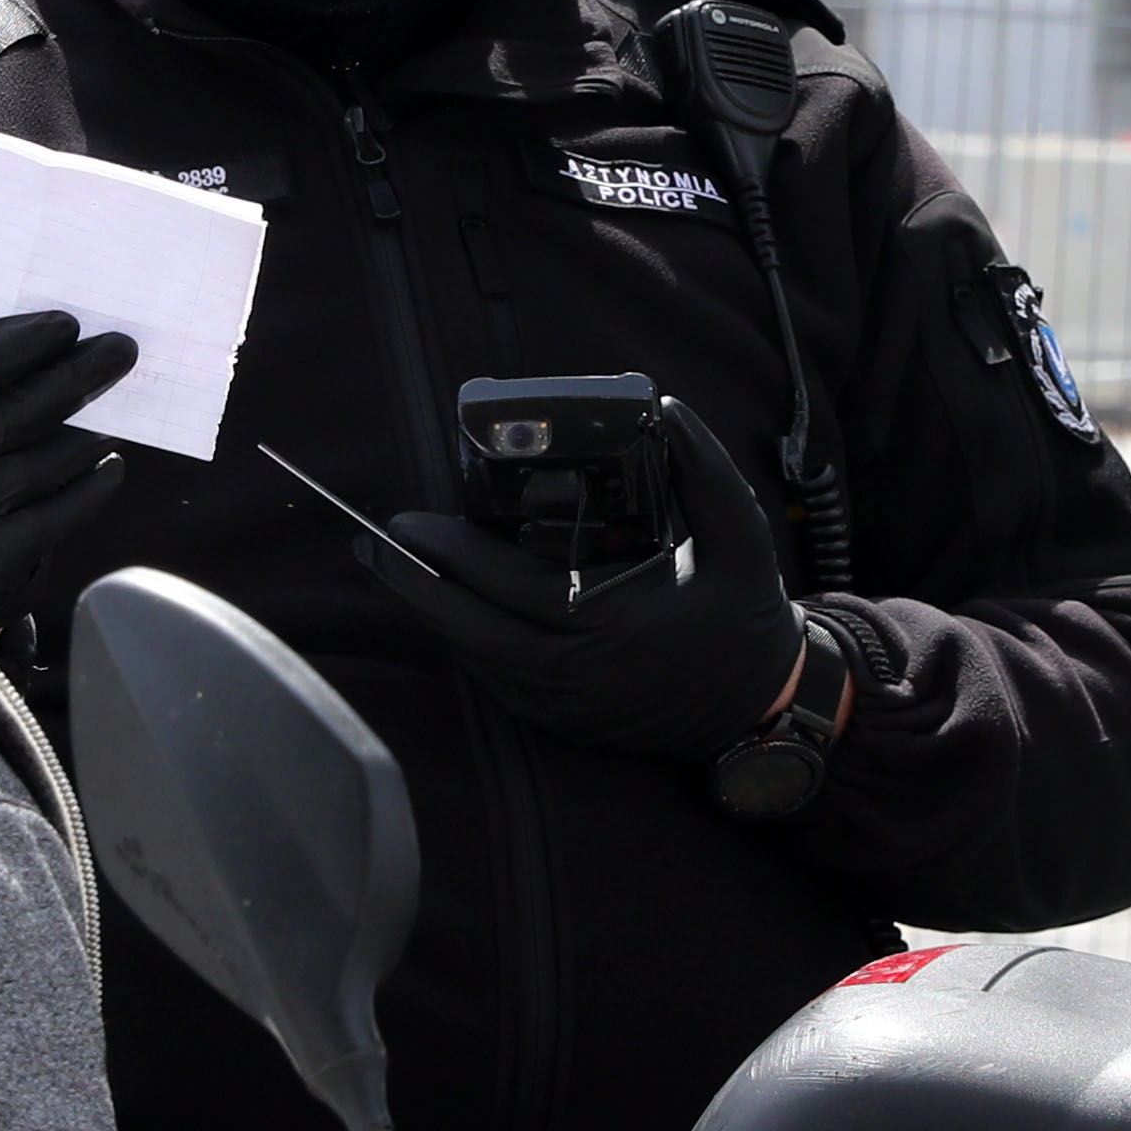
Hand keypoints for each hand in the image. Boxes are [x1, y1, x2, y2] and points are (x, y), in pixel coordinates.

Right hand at [0, 311, 141, 634]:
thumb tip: (63, 342)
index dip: (8, 348)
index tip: (65, 325)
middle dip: (65, 381)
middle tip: (119, 351)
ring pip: (24, 472)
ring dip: (83, 439)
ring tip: (115, 418)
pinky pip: (43, 524)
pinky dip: (87, 493)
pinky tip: (111, 468)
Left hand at [365, 394, 807, 755]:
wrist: (759, 710)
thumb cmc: (746, 618)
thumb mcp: (742, 540)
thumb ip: (705, 472)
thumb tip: (666, 407)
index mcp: (611, 626)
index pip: (509, 587)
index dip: (452, 555)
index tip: (409, 522)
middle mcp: (575, 675)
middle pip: (468, 631)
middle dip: (412, 585)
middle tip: (371, 542)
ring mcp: (561, 707)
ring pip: (473, 657)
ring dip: (431, 611)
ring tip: (391, 563)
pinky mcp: (557, 723)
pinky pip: (492, 679)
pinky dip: (464, 639)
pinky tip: (440, 602)